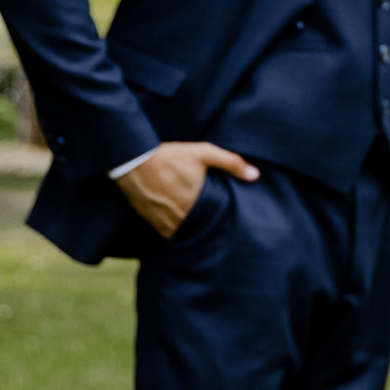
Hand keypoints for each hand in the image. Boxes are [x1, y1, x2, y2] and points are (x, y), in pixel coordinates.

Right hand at [117, 140, 258, 238]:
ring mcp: (164, 223)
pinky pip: (168, 234)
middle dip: (208, 229)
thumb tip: (256, 175)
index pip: (216, 224)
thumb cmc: (169, 157)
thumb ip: (231, 163)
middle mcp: (180, 219)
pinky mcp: (152, 223)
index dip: (223, 224)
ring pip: (183, 235)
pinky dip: (175, 230)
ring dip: (191, 231)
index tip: (230, 223)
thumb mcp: (203, 153)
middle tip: (216, 225)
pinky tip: (180, 222)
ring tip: (199, 225)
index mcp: (196, 205)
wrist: (133, 161)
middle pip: (200, 232)